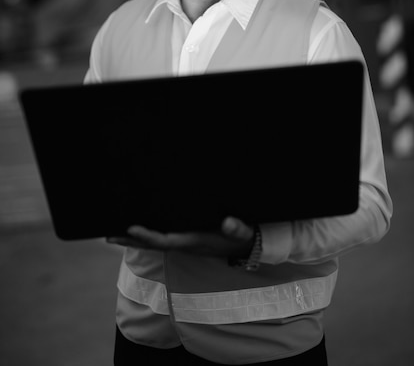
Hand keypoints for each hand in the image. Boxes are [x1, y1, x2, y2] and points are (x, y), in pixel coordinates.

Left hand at [106, 216, 254, 258]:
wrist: (249, 247)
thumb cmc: (244, 237)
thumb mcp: (244, 231)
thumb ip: (237, 228)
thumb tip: (229, 223)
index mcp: (195, 241)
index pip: (166, 240)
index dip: (148, 235)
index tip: (130, 228)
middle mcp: (185, 245)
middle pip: (152, 244)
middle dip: (130, 240)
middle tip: (107, 236)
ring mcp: (184, 244)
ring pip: (154, 243)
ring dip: (133, 239)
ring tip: (112, 234)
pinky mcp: (186, 240)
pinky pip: (161, 239)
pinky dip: (146, 235)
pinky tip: (135, 230)